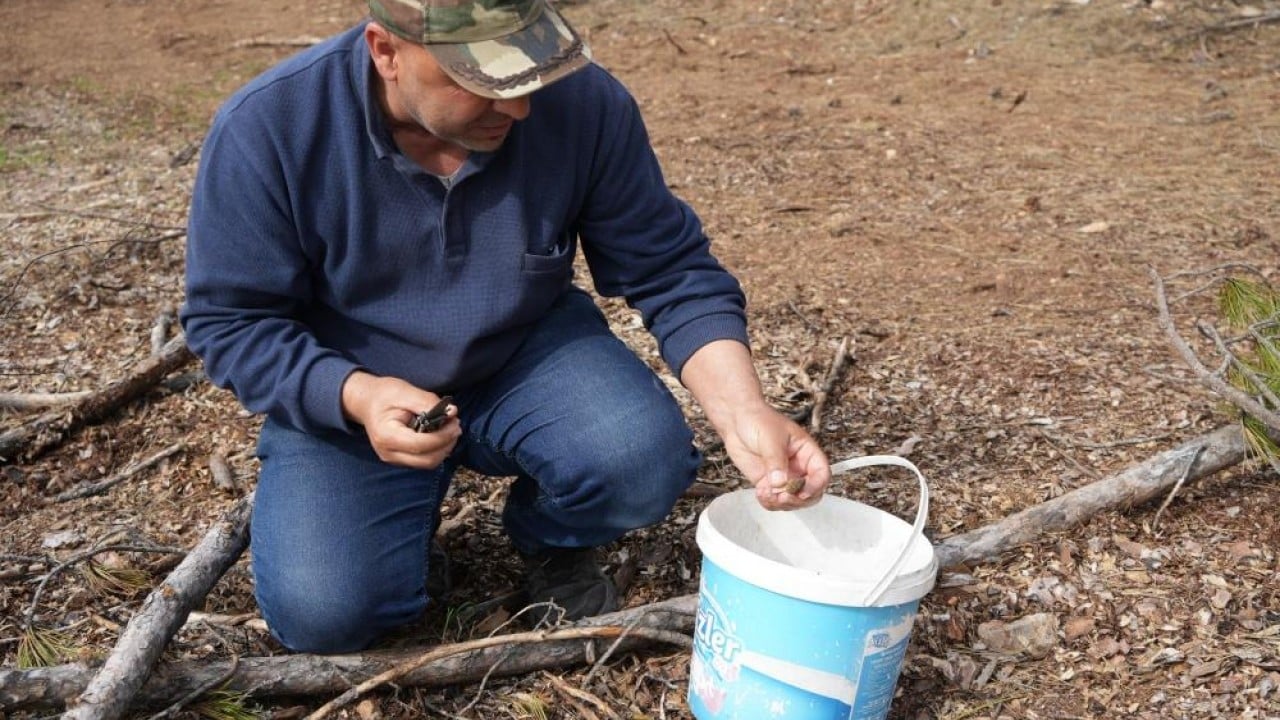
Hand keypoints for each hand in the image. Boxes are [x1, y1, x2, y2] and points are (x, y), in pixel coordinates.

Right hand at [340, 371, 459, 467]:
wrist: (366, 402)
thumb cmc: (383, 395)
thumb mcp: (405, 391)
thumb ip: (428, 402)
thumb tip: (452, 412)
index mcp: (387, 436)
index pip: (421, 445)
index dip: (442, 436)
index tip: (455, 423)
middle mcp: (389, 453)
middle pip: (427, 460)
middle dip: (446, 444)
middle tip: (455, 426)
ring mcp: (394, 459)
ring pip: (427, 463)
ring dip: (444, 448)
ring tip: (449, 428)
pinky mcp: (400, 459)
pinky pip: (424, 460)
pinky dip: (436, 449)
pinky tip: (440, 434)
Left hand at [719, 403, 830, 510]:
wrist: (737, 420)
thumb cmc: (759, 420)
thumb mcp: (771, 438)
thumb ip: (776, 461)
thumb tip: (780, 483)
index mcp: (807, 452)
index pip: (822, 474)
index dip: (815, 486)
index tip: (802, 491)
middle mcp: (798, 467)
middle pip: (811, 493)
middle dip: (798, 499)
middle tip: (782, 496)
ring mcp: (784, 476)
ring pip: (792, 500)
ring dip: (782, 503)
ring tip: (767, 494)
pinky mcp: (768, 483)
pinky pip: (774, 500)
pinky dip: (769, 502)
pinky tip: (760, 492)